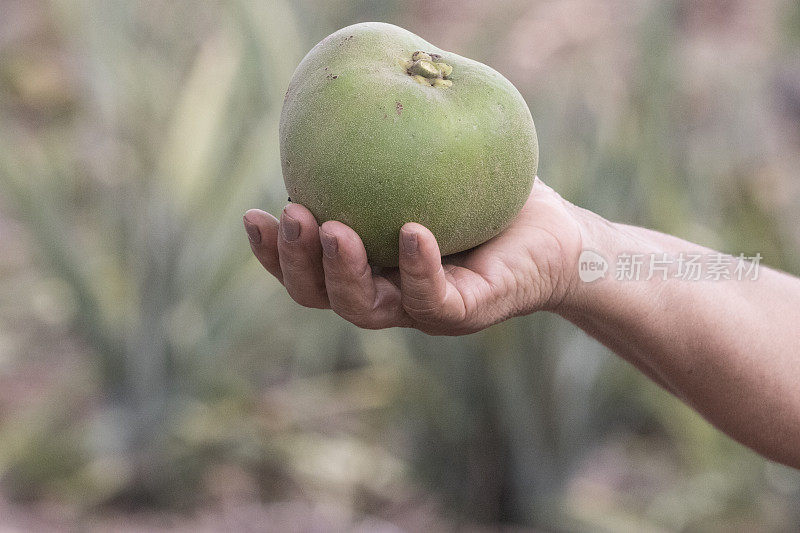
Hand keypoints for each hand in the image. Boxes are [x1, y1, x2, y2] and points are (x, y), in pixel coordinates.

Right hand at [242, 177, 582, 334]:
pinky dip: (419, 267)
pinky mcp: (466, 312)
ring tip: (332, 229)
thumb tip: (351, 93)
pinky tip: (412, 231)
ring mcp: (424, 311)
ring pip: (366, 309)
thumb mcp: (429, 168)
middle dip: (297, 265)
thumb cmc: (489, 198)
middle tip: (293, 216)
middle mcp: (389, 295)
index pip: (309, 272)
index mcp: (370, 269)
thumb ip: (387, 152)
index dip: (274, 254)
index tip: (254, 215)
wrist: (557, 237)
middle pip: (323, 297)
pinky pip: (434, 298)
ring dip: (342, 272)